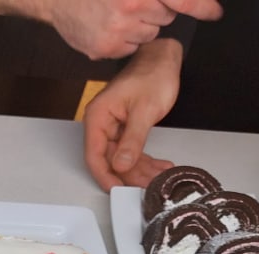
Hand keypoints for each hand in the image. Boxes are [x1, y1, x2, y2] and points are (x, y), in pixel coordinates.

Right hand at [43, 0, 222, 60]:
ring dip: (138, 27)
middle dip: (155, 11)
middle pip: (165, 17)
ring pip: (148, 34)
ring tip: (116, 15)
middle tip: (131, 3)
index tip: (214, 13)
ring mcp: (119, 28)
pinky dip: (121, 40)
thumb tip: (185, 0)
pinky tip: (106, 28)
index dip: (203, 6)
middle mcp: (133, 4)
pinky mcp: (106, 47)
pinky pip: (129, 48)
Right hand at [82, 37, 183, 189]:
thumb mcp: (144, 109)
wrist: (163, 58)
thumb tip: (120, 165)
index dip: (105, 175)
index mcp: (98, 116)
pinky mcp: (125, 129)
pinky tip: (158, 166)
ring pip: (122, 159)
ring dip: (140, 170)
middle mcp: (102, 123)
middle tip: (146, 185)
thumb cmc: (153, 74)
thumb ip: (132, 140)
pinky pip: (131, 151)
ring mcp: (113, 127)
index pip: (94, 155)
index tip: (117, 189)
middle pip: (109, 160)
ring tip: (157, 177)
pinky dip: (145, 161)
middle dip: (129, 175)